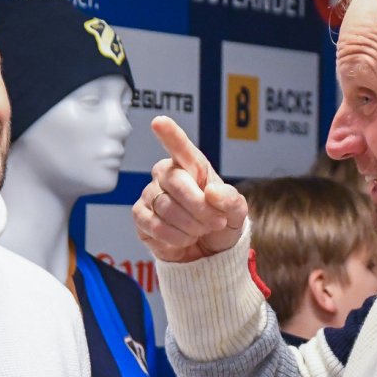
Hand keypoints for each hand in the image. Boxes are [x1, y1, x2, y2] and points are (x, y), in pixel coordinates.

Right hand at [132, 116, 246, 263]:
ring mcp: (151, 194)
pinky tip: (184, 238)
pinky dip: (176, 237)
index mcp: (193, 167)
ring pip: (167, 207)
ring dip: (191, 226)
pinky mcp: (140, 216)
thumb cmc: (219, 224)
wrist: (207, 253)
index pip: (180, 148)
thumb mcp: (236, 213)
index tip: (159, 122)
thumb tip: (211, 192)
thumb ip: (231, 200)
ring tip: (200, 230)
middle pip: (177, 182)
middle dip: (200, 207)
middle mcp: (168, 175)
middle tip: (217, 222)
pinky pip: (155, 225)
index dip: (170, 135)